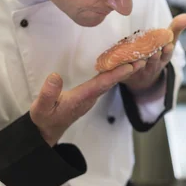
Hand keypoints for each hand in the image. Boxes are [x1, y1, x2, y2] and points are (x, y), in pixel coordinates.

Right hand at [30, 61, 145, 145]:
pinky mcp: (90, 95)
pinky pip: (107, 81)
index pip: (101, 84)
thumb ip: (48, 93)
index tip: (130, 66)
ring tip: (139, 55)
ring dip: (125, 69)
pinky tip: (123, 63)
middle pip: (112, 81)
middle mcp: (90, 97)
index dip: (116, 75)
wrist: (47, 130)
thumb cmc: (44, 118)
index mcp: (81, 98)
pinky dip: (116, 71)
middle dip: (128, 69)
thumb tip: (55, 76)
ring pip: (111, 81)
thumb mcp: (41, 107)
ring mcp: (91, 97)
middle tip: (144, 56)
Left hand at [122, 13, 185, 93]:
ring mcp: (139, 72)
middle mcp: (152, 66)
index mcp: (163, 58)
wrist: (141, 78)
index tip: (169, 45)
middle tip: (155, 52)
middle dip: (154, 57)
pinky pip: (123, 73)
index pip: (167, 55)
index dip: (167, 51)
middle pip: (153, 62)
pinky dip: (122, 70)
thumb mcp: (168, 42)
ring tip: (139, 59)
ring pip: (138, 68)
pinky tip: (119, 63)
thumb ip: (176, 28)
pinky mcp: (125, 76)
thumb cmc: (157, 54)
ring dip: (139, 64)